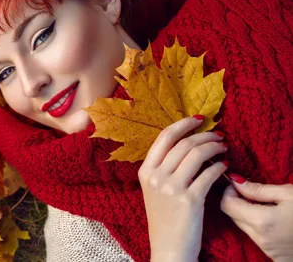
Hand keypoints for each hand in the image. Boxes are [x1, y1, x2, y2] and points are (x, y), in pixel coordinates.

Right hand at [138, 115, 227, 261]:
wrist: (168, 248)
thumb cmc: (165, 218)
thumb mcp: (154, 189)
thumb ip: (164, 167)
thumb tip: (188, 142)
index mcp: (145, 171)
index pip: (164, 138)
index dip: (183, 124)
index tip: (198, 120)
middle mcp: (155, 176)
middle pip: (184, 144)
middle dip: (205, 136)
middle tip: (218, 136)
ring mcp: (171, 188)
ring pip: (197, 155)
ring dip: (214, 148)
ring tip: (223, 148)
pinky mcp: (189, 199)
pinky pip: (208, 174)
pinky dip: (220, 167)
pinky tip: (224, 167)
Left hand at [221, 177, 292, 260]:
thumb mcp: (288, 194)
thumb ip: (258, 189)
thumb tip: (235, 181)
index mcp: (262, 221)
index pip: (227, 205)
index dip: (229, 192)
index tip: (238, 184)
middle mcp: (261, 238)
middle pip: (232, 216)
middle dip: (236, 202)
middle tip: (251, 192)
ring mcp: (267, 249)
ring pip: (243, 227)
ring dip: (246, 214)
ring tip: (266, 204)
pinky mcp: (274, 255)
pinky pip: (256, 238)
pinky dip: (257, 226)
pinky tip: (274, 219)